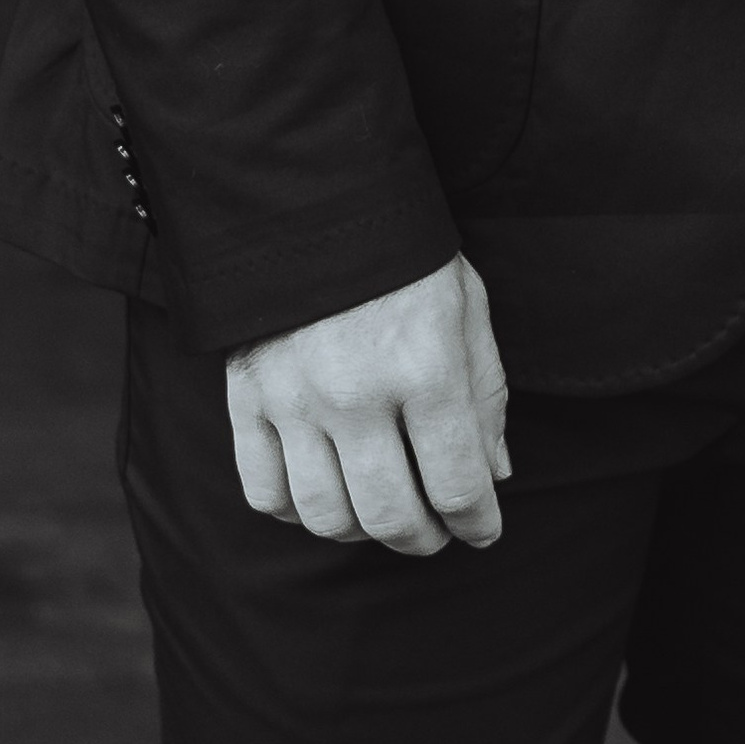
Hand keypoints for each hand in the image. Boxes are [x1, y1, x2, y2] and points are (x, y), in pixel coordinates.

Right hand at [225, 254, 510, 555]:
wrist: (317, 204)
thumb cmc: (407, 258)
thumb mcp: (467, 309)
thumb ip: (485, 396)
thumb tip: (495, 475)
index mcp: (426, 367)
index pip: (458, 484)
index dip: (478, 522)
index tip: (484, 530)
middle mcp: (357, 394)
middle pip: (391, 515)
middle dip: (424, 539)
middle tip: (437, 532)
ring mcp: (295, 401)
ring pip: (327, 517)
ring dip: (364, 531)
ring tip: (384, 512)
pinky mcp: (248, 400)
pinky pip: (265, 492)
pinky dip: (299, 511)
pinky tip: (327, 493)